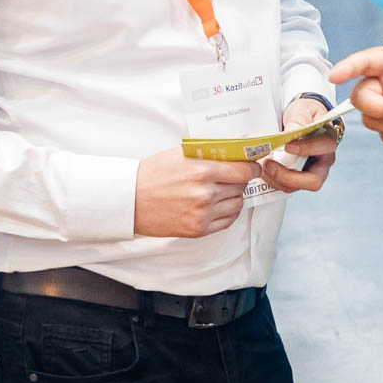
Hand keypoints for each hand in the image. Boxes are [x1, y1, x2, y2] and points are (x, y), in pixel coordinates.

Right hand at [134, 150, 260, 237]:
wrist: (130, 200)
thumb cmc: (153, 174)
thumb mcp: (181, 154)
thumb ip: (209, 154)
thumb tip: (235, 153)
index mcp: (202, 171)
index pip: (244, 171)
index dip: (252, 168)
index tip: (253, 167)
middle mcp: (205, 194)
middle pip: (241, 187)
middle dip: (240, 180)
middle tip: (233, 176)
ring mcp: (202, 214)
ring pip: (237, 204)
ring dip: (234, 196)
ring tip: (223, 190)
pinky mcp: (198, 229)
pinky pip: (227, 221)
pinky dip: (228, 212)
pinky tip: (219, 204)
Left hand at [258, 96, 340, 194]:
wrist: (301, 119)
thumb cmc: (305, 114)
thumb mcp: (303, 109)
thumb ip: (300, 119)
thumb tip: (294, 130)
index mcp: (328, 140)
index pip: (325, 148)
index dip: (306, 149)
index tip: (287, 146)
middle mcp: (323, 161)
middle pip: (314, 181)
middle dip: (289, 177)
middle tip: (269, 165)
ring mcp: (310, 172)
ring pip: (297, 187)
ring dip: (276, 179)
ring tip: (262, 165)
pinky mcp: (297, 177)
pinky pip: (286, 185)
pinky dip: (272, 180)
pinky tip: (264, 168)